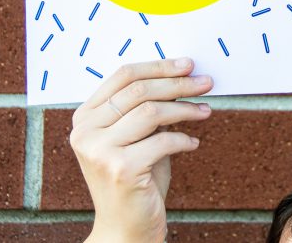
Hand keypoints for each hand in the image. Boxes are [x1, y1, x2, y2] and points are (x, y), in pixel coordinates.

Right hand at [70, 58, 213, 242]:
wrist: (126, 227)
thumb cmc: (136, 177)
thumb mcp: (137, 136)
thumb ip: (147, 107)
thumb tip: (183, 74)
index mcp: (85, 117)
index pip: (123, 75)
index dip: (159, 66)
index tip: (188, 65)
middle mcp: (85, 131)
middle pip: (139, 91)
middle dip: (178, 84)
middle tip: (206, 82)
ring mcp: (99, 151)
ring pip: (152, 111)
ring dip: (185, 109)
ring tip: (206, 111)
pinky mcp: (120, 169)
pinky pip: (163, 141)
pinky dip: (184, 139)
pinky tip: (193, 143)